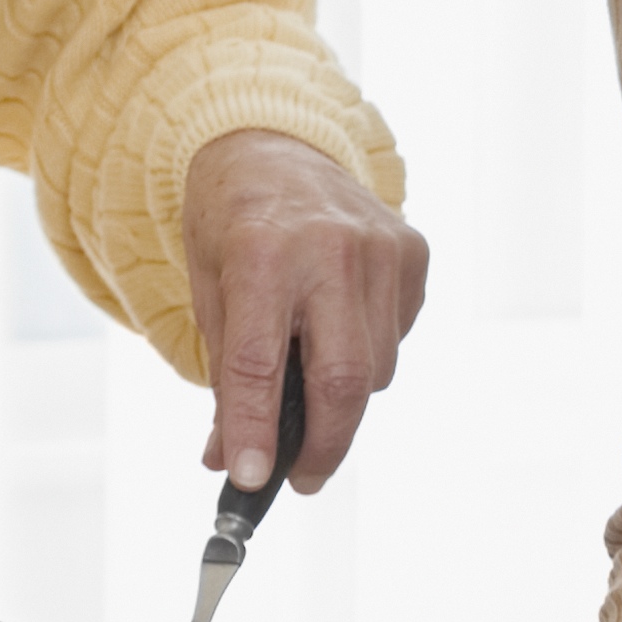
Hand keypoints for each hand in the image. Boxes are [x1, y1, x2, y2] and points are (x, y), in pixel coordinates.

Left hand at [179, 131, 426, 491]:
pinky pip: (395, 337)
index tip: (250, 480)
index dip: (254, 430)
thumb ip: (224, 376)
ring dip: (343, 396)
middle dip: (323, 444)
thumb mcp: (207, 291)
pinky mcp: (413, 252)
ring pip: (376, 368)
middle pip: (342, 379)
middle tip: (303, 478)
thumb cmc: (232, 221)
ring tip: (308, 375)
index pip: (258, 363)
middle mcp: (330, 248)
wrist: (273, 142)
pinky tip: (337, 326)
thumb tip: (233, 458)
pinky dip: (368, 354)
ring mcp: (382, 249)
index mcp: (262, 251)